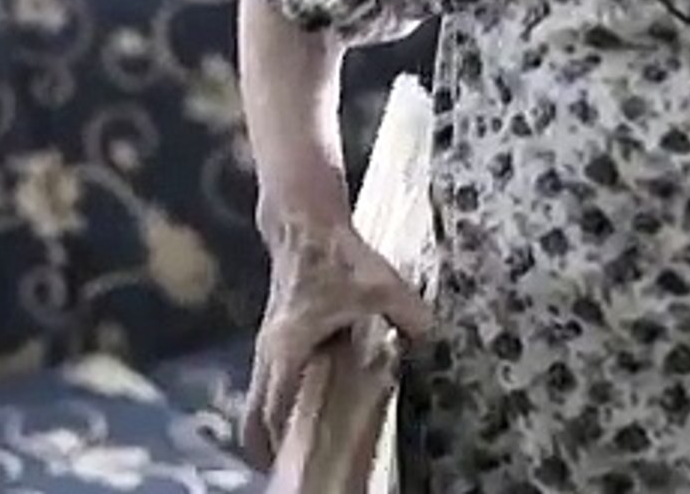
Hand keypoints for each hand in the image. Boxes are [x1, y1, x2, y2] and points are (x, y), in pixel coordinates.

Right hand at [238, 216, 434, 468]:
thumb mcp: (379, 283)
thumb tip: (434, 336)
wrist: (304, 220)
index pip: (274, 409)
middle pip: (256, 413)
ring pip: (261, 398)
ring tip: (301, 453)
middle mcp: (271, 351)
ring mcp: (269, 344)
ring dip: (273, 425)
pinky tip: (309, 413)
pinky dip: (280, 403)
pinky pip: (271, 382)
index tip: (291, 469)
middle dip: (266, 446)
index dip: (280, 442)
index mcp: (288, 347)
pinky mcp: (277, 336)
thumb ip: (409, 313)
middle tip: (289, 472)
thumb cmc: (334, 254)